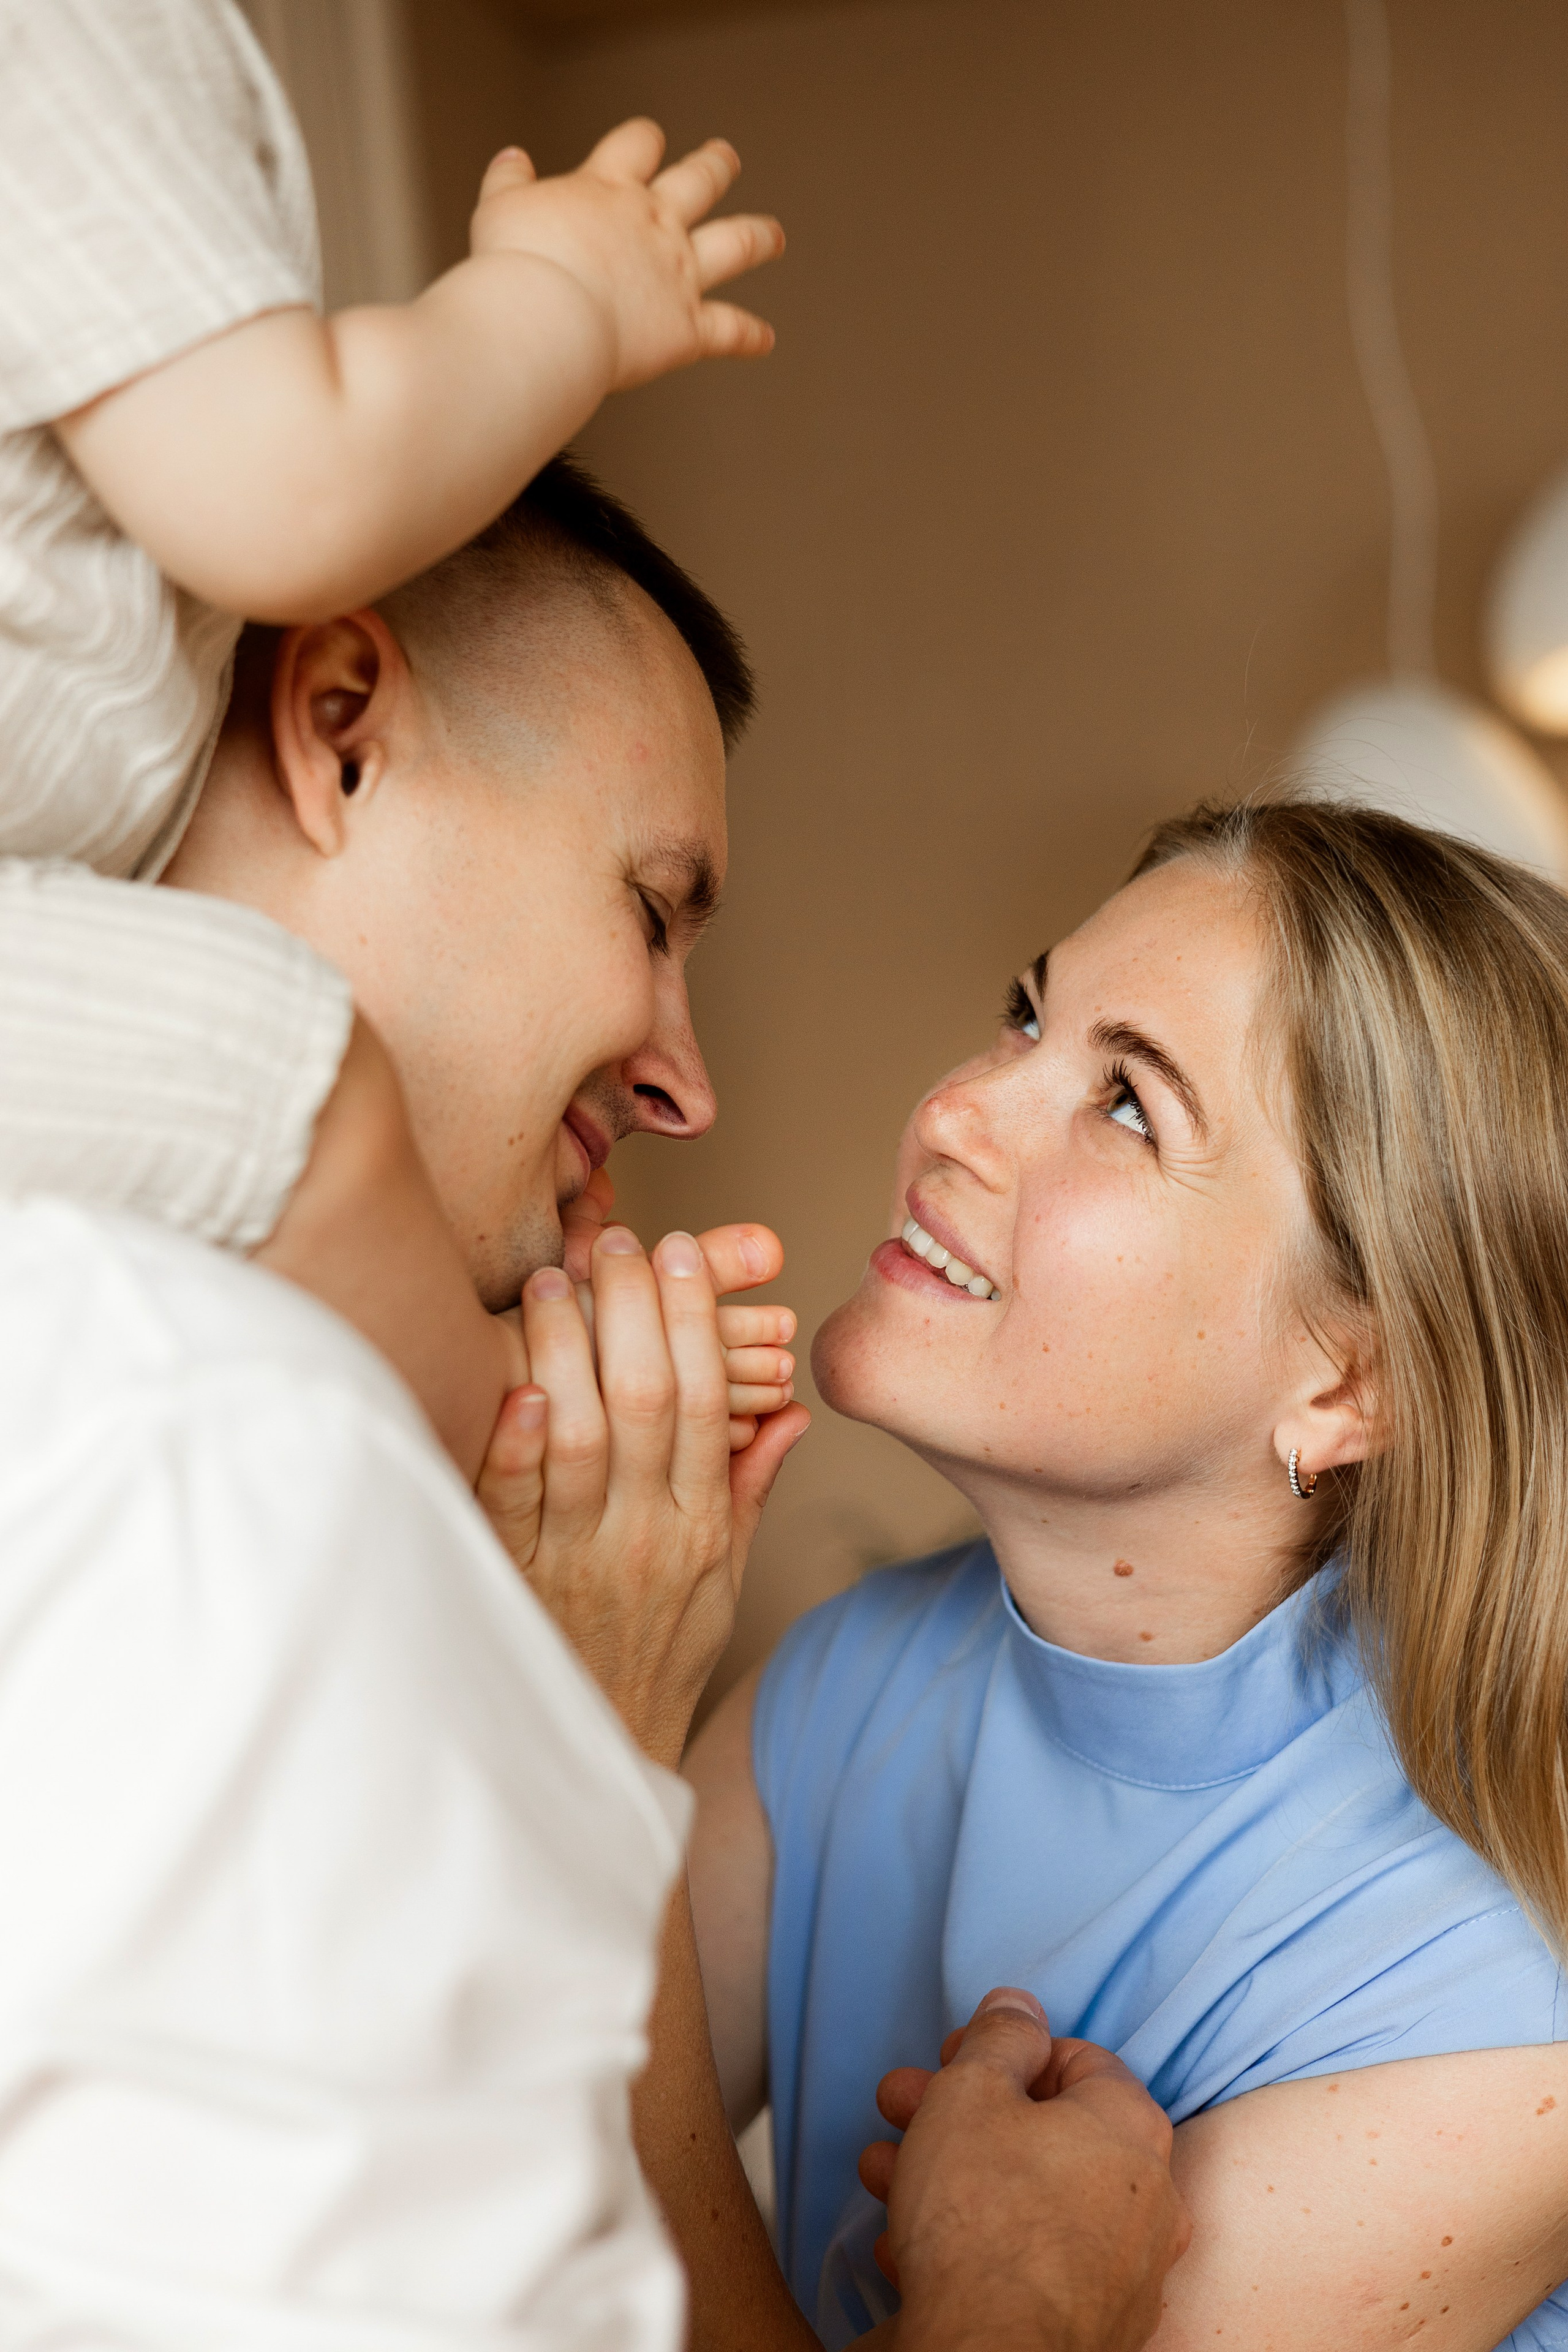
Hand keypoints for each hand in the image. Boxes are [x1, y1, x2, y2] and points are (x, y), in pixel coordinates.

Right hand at [471, 120, 783, 389]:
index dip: (645, 141)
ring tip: (774, 236)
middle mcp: (654, 223)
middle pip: (698, 180)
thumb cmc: (514, 266)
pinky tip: (766, 340)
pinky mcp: (687, 328)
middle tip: (725, 159)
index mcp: (608, 189)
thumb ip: (509, 181)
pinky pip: (730, 330)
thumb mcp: (499, 209)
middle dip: (714, 167)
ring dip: (759, 237)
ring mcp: (678, 273)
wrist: (544, 319)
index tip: (650, 139)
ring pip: (735, 244)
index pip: (637, 145)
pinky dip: (750, 336)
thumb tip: (513, 157)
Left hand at [478, 1218, 808, 1764]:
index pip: (704, 1399)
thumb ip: (749, 1487)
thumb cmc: (659, 1654)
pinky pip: (515, 1502)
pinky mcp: (514, 1577)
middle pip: (644, 1399)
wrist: (604, 1751)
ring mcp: (578, 1556)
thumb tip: (786, 1412)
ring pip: (578, 1434)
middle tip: (613, 1240)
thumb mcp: (724, 1576)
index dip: (695, 1318)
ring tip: (551, 1281)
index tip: (682, 1252)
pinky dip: (516, 1442)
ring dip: (565, 1349)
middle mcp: (645, 1534)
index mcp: (702, 1525)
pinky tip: (516, 1384)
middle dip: (631, 1307)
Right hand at [858, 1990, 1189, 2351]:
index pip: (1075, 2058)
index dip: (1003, 2050)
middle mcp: (1149, 2198)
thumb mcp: (971, 2091)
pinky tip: (911, 2243)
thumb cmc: (983, 2219)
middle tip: (902, 2110)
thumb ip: (997, 2036)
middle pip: (1046, 2131)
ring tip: (886, 2175)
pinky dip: (978, 2243)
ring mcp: (1128, 2272)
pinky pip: (1033, 2263)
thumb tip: (1020, 2007)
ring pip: (1031, 2199)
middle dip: (960, 2114)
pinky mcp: (1096, 2327)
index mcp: (1132, 2127)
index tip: (950, 2061)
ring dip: (954, 2176)